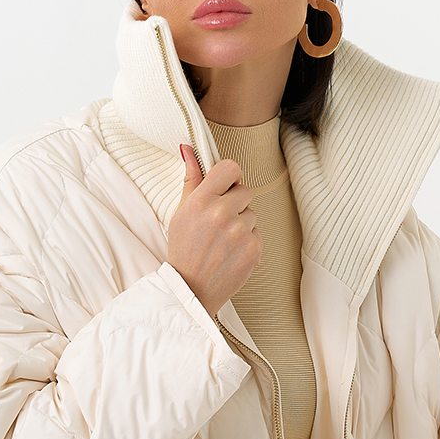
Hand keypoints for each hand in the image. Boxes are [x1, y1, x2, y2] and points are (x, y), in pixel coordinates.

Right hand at [167, 144, 260, 316]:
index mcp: (201, 200)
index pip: (230, 168)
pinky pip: (258, 233)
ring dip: (242, 223)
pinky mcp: (253, 248)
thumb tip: (188, 149)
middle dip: (235, 203)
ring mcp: (239, 232)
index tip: (225, 187)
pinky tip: (231, 252)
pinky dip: (248, 242)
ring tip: (223, 240)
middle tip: (218, 222)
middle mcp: (221, 214)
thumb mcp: (181, 212)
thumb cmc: (184, 250)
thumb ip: (191, 179)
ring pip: (252, 213)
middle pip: (245, 191)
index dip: (229, 177)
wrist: (190, 288)